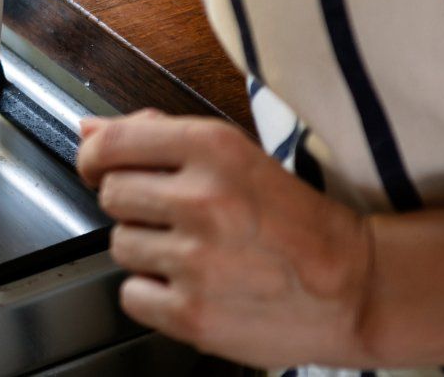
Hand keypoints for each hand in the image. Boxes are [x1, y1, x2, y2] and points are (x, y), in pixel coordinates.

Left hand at [78, 110, 374, 368]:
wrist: (355, 288)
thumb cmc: (294, 219)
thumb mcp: (235, 156)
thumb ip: (157, 136)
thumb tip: (88, 130)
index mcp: (214, 150)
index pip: (113, 142)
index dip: (95, 156)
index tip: (98, 166)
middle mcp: (203, 200)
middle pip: (111, 194)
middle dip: (135, 205)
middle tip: (176, 216)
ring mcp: (197, 261)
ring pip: (119, 245)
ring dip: (147, 251)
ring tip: (195, 252)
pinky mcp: (194, 313)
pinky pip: (131, 295)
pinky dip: (153, 294)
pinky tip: (191, 285)